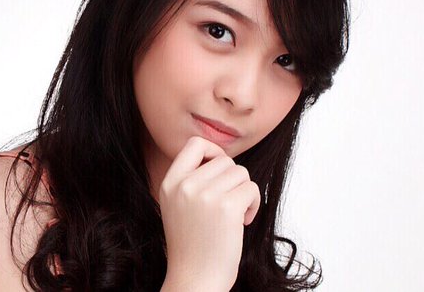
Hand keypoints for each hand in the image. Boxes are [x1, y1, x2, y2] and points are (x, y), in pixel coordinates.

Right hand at [159, 136, 260, 291]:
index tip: (219, 173)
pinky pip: (251, 188)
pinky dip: (253, 203)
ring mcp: (205, 195)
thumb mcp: (177, 205)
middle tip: (229, 203)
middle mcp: (185, 185)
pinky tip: (242, 221)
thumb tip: (220, 156)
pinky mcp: (226, 207)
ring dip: (244, 191)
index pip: (195, 144)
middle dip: (233, 180)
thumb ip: (190, 180)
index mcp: (169, 183)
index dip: (213, 152)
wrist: (195, 279)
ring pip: (240, 172)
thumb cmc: (192, 246)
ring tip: (235, 214)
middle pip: (224, 160)